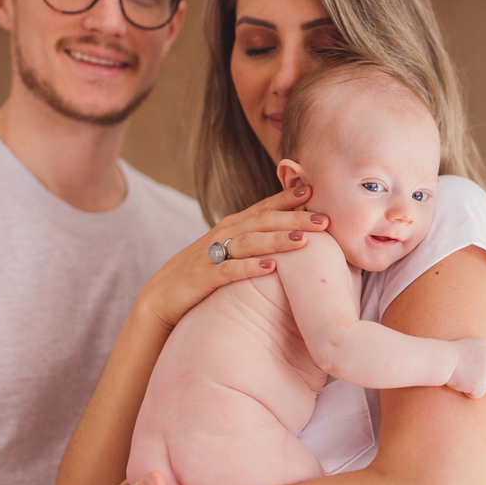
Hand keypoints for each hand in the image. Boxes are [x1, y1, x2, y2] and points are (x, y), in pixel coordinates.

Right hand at [139, 185, 327, 328]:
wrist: (161, 295)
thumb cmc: (203, 271)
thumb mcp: (230, 248)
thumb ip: (256, 235)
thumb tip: (293, 229)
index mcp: (233, 226)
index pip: (265, 206)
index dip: (288, 197)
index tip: (314, 188)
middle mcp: (223, 235)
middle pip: (262, 221)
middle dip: (294, 218)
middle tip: (324, 219)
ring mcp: (211, 255)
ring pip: (249, 242)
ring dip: (277, 240)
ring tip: (303, 240)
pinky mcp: (202, 278)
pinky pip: (228, 271)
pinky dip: (249, 268)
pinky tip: (271, 268)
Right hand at [446, 338, 485, 397]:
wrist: (441, 361)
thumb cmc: (446, 356)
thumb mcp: (465, 348)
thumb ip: (478, 354)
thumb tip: (483, 368)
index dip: (485, 364)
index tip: (474, 366)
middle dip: (480, 376)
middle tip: (464, 374)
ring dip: (475, 385)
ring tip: (462, 379)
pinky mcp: (482, 383)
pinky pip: (479, 394)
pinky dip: (470, 393)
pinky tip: (460, 384)